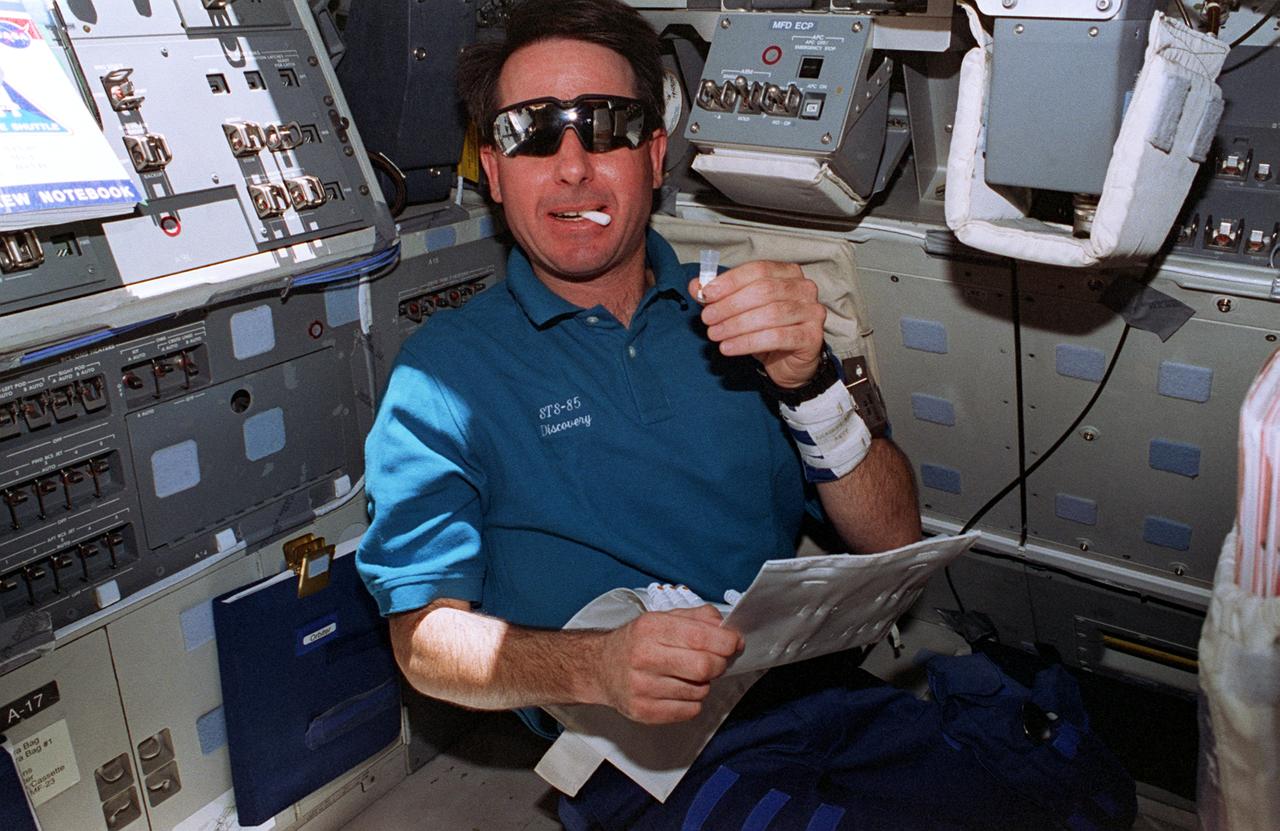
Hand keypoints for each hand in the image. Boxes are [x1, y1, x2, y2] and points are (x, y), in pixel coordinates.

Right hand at [597, 604, 743, 723]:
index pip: (700, 636)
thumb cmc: (637, 642)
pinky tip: (679, 690)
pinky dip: (693, 701)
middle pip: (704, 666)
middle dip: (719, 664)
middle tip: (716, 661)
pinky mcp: (643, 711)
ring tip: (688, 675)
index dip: (726, 641)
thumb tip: (726, 628)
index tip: (734, 643)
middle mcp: (643, 657)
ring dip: (704, 684)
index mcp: (650, 628)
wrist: (600, 667)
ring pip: (700, 691)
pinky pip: (689, 711)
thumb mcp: (662, 618)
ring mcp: (642, 687)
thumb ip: (696, 617)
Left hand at [690, 260, 825, 388]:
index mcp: (788, 273)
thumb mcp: (740, 310)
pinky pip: (777, 337)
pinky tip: (729, 348)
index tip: (706, 294)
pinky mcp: (812, 337)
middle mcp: (804, 288)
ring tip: (715, 334)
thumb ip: (719, 296)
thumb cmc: (766, 330)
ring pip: (770, 314)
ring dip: (736, 325)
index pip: (757, 270)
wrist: (789, 362)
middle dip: (730, 305)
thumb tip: (695, 286)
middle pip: (763, 291)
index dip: (730, 281)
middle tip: (708, 319)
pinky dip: (748, 342)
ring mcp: (812, 312)